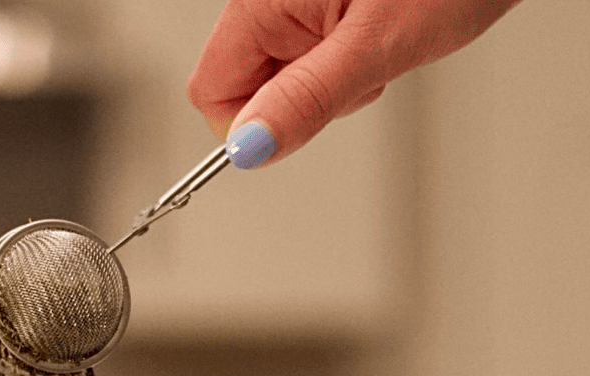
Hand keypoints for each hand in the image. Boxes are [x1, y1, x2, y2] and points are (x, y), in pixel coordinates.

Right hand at [189, 0, 521, 166]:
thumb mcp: (377, 46)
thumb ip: (304, 100)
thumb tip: (247, 147)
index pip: (211, 89)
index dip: (252, 122)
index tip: (300, 121)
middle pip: (247, 85)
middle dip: (300, 99)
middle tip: (356, 71)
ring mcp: (298, 0)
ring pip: (284, 76)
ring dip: (329, 83)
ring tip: (377, 47)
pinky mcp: (324, 5)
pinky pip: (314, 56)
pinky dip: (346, 63)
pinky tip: (378, 38)